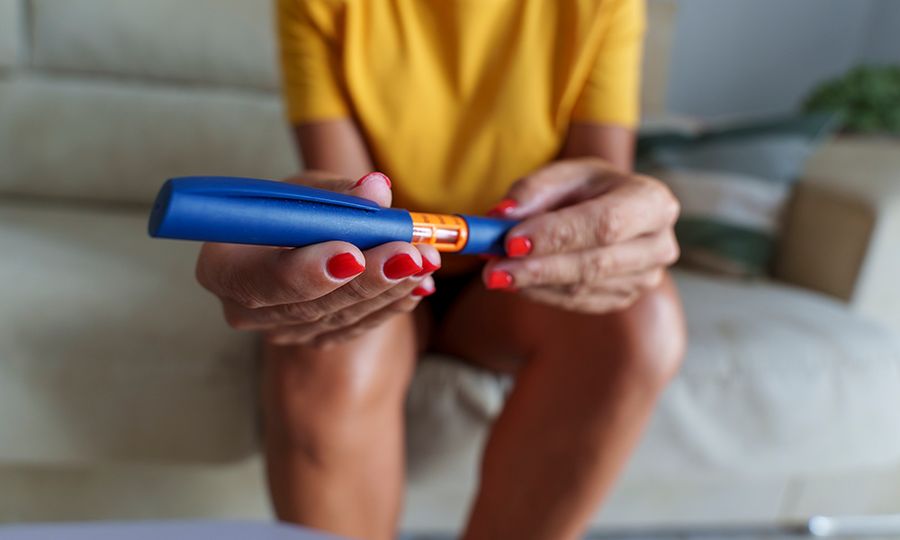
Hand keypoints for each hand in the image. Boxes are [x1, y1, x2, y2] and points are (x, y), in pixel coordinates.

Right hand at [196, 172, 439, 347]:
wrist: (295, 240)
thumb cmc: (292, 209)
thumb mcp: (307, 190)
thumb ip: (339, 193)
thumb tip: (377, 190)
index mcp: (223, 267)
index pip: (261, 279)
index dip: (306, 271)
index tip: (351, 254)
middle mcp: (245, 310)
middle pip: (308, 306)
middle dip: (366, 279)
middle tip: (409, 254)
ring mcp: (281, 332)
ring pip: (340, 319)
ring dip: (389, 289)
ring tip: (426, 260)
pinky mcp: (314, 340)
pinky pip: (357, 328)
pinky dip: (391, 305)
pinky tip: (420, 284)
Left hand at [483, 158, 679, 312]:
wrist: (610, 210)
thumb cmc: (587, 188)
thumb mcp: (564, 175)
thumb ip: (532, 191)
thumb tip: (501, 215)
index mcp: (652, 202)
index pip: (606, 223)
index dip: (559, 234)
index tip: (512, 241)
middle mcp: (658, 245)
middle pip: (595, 263)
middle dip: (539, 267)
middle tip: (493, 269)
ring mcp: (645, 278)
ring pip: (583, 287)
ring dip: (533, 283)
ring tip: (493, 273)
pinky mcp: (624, 299)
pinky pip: (577, 302)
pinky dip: (540, 293)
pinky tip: (514, 282)